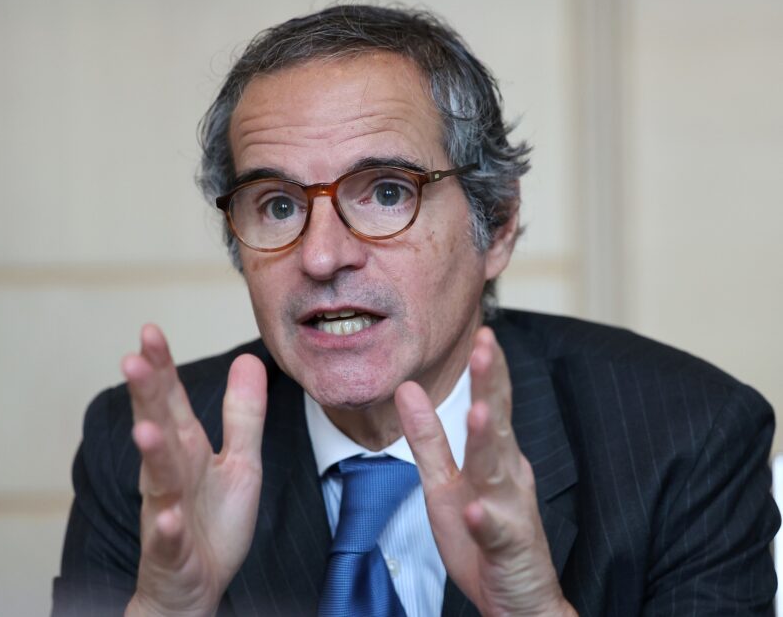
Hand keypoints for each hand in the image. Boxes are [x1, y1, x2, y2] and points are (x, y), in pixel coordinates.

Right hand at [122, 325, 266, 616]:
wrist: (196, 586)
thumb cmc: (213, 521)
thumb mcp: (241, 461)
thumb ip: (243, 414)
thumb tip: (248, 360)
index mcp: (186, 449)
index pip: (170, 400)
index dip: (161, 367)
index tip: (150, 330)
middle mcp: (170, 474)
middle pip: (157, 428)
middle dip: (146, 396)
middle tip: (132, 359)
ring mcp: (167, 512)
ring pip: (157, 480)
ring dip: (151, 455)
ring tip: (146, 430)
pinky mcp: (172, 551)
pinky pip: (169, 539)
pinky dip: (169, 528)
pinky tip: (170, 516)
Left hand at [395, 327, 574, 616]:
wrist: (516, 602)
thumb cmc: (482, 538)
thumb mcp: (445, 481)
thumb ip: (428, 437)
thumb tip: (407, 389)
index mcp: (494, 458)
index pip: (492, 405)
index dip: (488, 371)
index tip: (483, 333)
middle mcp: (507, 478)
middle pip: (499, 425)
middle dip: (492, 385)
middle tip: (489, 346)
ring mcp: (511, 513)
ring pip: (499, 473)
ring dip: (489, 442)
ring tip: (479, 413)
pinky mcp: (509, 551)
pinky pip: (498, 535)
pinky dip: (488, 522)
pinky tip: (478, 511)